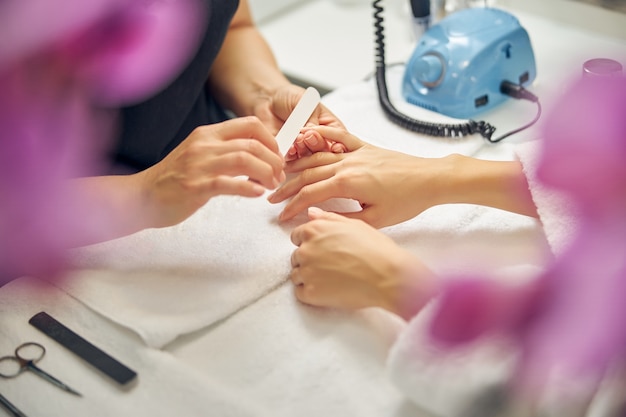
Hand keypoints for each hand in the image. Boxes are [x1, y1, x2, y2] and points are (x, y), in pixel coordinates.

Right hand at [138, 116, 284, 226]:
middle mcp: (204, 145)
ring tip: (271, 185)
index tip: (277, 156)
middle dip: (273, 160)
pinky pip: (228, 183)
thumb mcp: (200, 155)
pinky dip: (247, 188)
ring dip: (265, 173)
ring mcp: (199, 165)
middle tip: (279, 176)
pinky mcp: (195, 187)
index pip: (250, 125)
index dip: (271, 140)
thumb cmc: (175, 179)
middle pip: (252, 144)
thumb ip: (225, 152)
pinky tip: (257, 194)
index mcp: (207, 134)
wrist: (142, 196)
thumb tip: (258, 156)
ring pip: (244, 159)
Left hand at [250, 84, 346, 158]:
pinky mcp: (289, 154)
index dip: (338, 145)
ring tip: (298, 139)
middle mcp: (319, 141)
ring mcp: (304, 149)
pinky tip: (290, 147)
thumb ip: (312, 119)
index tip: (334, 146)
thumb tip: (314, 133)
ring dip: (304, 150)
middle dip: (317, 145)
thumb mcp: (306, 103)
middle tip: (308, 136)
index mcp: (330, 128)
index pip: (339, 141)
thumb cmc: (291, 97)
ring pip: (310, 159)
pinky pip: (292, 160)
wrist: (268, 99)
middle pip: (325, 152)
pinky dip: (292, 154)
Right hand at [268, 126, 454, 227]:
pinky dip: (321, 136)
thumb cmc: (406, 201)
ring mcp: (355, 153)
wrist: (430, 179)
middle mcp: (347, 164)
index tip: (279, 216)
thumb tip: (314, 217)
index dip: (292, 206)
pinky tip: (307, 136)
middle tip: (272, 196)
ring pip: (317, 157)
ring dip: (297, 165)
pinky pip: (338, 139)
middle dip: (287, 187)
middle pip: (307, 174)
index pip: (309, 195)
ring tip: (282, 173)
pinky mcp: (365, 147)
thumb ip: (341, 218)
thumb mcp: (374, 219)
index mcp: (347, 182)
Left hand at [290, 207, 433, 318]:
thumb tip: (311, 213)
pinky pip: (301, 293)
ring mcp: (307, 272)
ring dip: (310, 277)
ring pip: (297, 275)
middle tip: (332, 266)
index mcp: (314, 230)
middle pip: (296, 256)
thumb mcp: (354, 225)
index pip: (297, 236)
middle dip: (310, 261)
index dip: (310, 243)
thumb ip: (328, 218)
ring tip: (332, 279)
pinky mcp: (311, 293)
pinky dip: (312, 294)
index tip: (323, 250)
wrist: (387, 275)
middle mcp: (306, 249)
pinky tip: (329, 290)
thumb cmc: (376, 248)